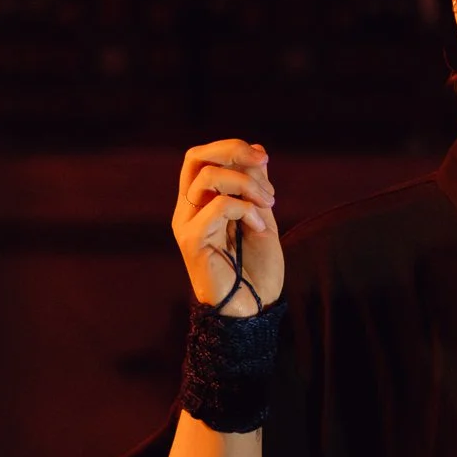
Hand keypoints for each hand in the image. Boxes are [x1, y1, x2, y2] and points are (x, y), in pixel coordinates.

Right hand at [172, 139, 283, 317]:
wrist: (255, 308)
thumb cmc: (257, 267)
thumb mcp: (262, 216)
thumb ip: (256, 185)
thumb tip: (258, 150)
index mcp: (201, 201)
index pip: (202, 156)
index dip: (231, 148)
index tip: (263, 160)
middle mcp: (188, 209)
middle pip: (195, 157)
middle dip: (232, 150)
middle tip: (262, 163)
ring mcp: (187, 225)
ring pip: (207, 177)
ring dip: (246, 184)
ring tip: (269, 203)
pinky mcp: (192, 241)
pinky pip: (218, 207)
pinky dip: (245, 210)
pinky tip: (258, 227)